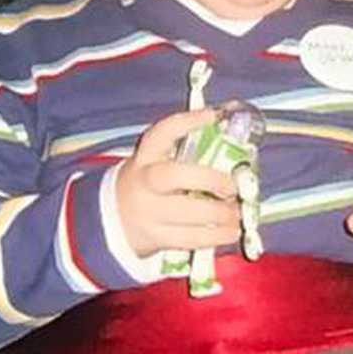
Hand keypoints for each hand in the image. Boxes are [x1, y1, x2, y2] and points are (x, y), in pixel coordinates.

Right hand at [113, 109, 240, 257]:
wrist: (115, 216)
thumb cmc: (149, 183)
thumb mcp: (158, 161)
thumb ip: (188, 148)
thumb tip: (229, 125)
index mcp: (146, 156)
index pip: (161, 133)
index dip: (186, 122)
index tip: (212, 115)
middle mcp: (144, 182)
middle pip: (173, 176)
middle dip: (209, 179)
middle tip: (232, 186)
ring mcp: (149, 212)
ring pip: (185, 213)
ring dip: (220, 214)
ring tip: (237, 212)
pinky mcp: (157, 237)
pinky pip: (190, 238)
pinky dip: (217, 236)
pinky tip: (231, 231)